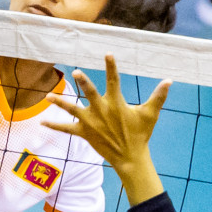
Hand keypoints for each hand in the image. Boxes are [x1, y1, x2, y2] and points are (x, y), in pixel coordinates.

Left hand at [44, 55, 169, 203]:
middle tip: (75, 72)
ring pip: (72, 109)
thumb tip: (170, 80)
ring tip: (48, 96)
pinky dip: (54, 125)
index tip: (107, 53)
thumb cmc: (140, 134)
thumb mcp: (150, 114)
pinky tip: (42, 121)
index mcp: (116, 103)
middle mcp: (101, 110)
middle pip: (90, 93)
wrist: (130, 157)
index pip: (114, 80)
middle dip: (83, 82)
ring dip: (60, 103)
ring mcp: (91, 122)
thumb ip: (159, 96)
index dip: (111, 66)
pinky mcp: (84, 133)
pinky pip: (66, 128)